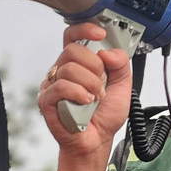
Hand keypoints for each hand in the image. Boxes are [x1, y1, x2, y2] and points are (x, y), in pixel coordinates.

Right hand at [38, 21, 132, 156]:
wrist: (96, 141)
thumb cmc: (104, 116)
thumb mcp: (123, 86)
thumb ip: (121, 65)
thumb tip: (108, 52)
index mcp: (80, 63)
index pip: (74, 36)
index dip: (85, 29)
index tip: (100, 34)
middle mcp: (64, 70)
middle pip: (72, 49)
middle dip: (94, 66)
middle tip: (101, 83)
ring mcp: (53, 84)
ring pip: (69, 67)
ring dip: (89, 84)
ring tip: (95, 98)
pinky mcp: (46, 99)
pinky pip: (60, 86)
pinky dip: (78, 93)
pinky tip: (85, 102)